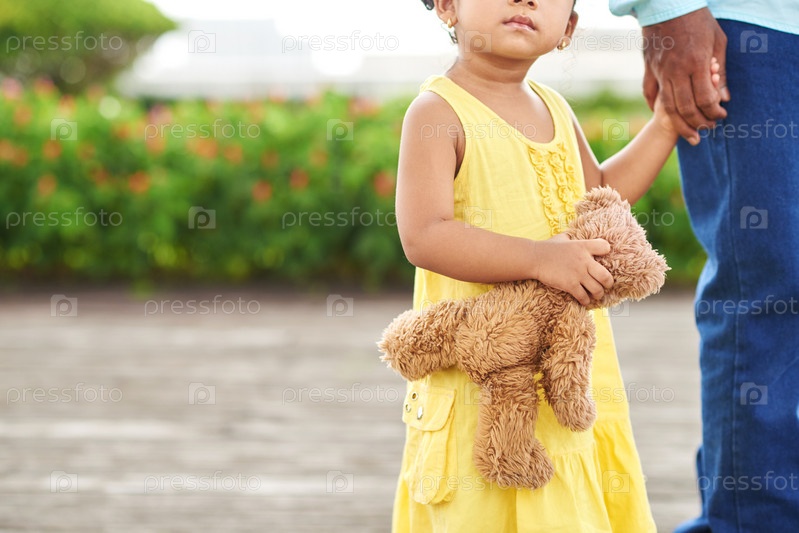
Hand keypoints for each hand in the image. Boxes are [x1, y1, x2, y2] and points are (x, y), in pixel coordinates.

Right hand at [530, 234, 613, 305]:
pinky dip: (585, 301)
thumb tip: (572, 235)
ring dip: (598, 294)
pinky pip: (583, 296)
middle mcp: (584, 261)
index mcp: (583, 246)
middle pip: (606, 276)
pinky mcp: (570, 285)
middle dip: (608, 284)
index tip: (603, 258)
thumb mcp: (562, 238)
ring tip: (596, 295)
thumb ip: (571, 237)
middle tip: (606, 285)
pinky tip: (584, 300)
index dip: (606, 252)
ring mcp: (577, 274)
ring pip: (597, 290)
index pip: (605, 247)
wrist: (534, 258)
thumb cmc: (547, 247)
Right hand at [642, 8, 729, 144]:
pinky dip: (656, 108)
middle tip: (708, 129)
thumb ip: (721, 71)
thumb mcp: (717, 41)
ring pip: (667, 106)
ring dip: (680, 124)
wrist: (666, 4)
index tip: (722, 115)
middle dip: (699, 122)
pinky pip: (650, 94)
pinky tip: (666, 117)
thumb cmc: (697, 20)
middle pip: (686, 107)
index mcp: (696, 62)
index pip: (705, 98)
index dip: (715, 111)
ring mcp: (659, 70)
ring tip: (689, 134)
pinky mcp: (648, 68)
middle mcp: (676, 69)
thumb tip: (724, 97)